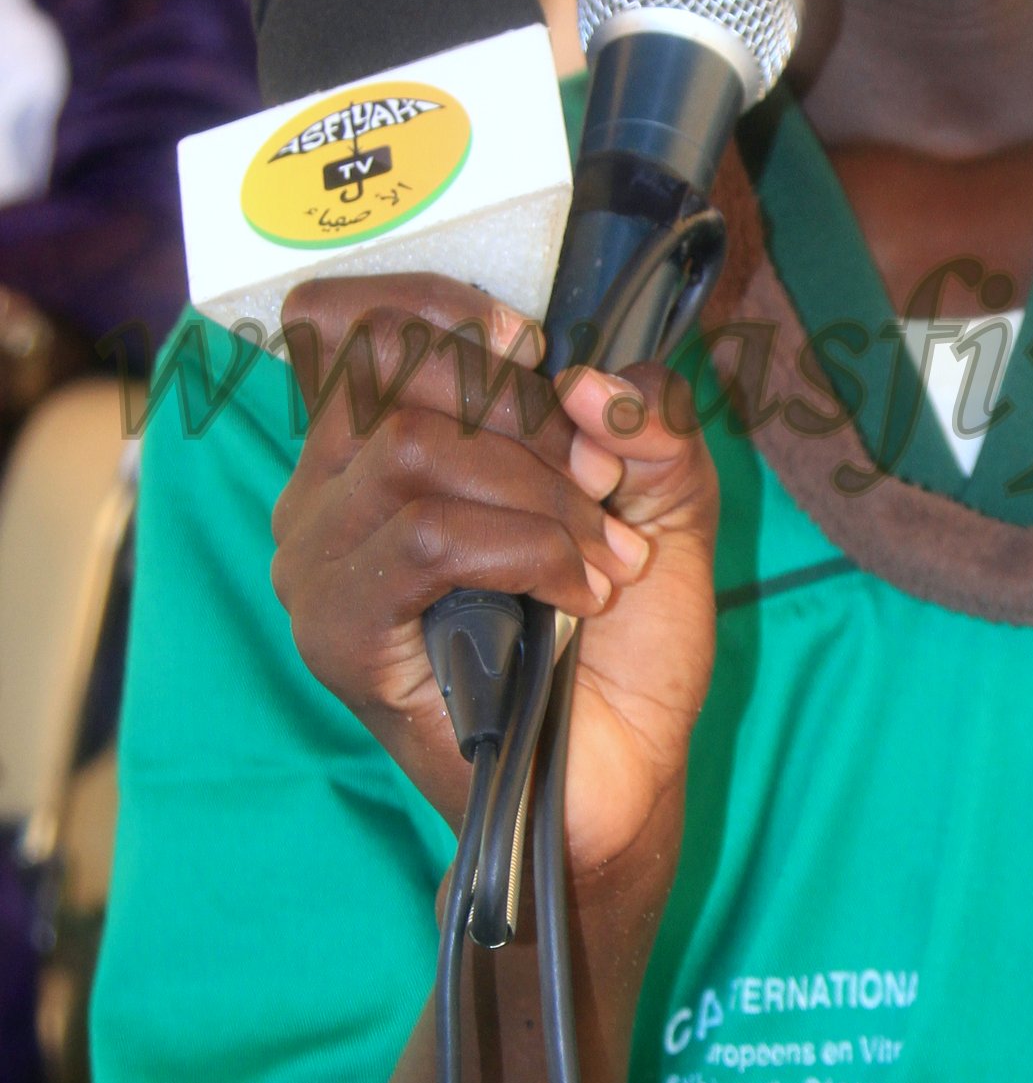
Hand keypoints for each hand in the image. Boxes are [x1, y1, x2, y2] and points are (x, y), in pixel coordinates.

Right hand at [269, 274, 716, 882]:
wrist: (617, 777)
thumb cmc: (624, 639)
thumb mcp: (665, 501)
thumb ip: (649, 422)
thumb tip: (591, 383)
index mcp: (381, 445)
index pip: (344, 322)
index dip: (433, 305)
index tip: (527, 346)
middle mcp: (326, 495)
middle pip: (393, 369)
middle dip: (524, 412)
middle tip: (598, 486)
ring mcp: (319, 566)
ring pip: (415, 451)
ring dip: (540, 495)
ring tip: (602, 559)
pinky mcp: (337, 635)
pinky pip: (426, 539)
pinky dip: (527, 549)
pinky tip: (576, 595)